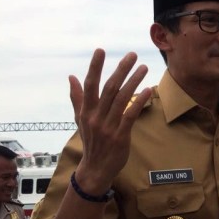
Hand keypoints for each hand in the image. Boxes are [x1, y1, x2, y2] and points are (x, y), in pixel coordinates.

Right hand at [70, 49, 150, 194]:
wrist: (95, 168)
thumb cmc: (91, 141)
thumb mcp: (80, 119)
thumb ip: (77, 97)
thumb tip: (71, 77)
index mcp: (86, 111)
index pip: (90, 85)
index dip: (95, 67)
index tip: (100, 50)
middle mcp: (96, 116)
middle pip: (109, 88)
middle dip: (121, 70)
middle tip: (132, 55)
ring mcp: (108, 126)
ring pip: (121, 99)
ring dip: (134, 81)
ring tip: (143, 68)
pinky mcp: (120, 135)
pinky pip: (130, 115)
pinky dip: (139, 101)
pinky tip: (148, 90)